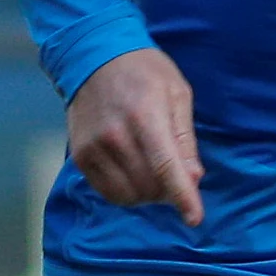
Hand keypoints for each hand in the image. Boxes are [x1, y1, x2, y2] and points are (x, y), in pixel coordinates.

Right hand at [67, 48, 204, 225]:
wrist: (95, 57)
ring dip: (148, 194)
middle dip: (169, 190)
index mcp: (146, 117)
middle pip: (149, 186)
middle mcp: (116, 137)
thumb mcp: (177, 95)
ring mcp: (94, 149)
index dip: (183, 196)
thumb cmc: (145, 72)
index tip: (194, 218)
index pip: (166, 167)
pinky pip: (108, 192)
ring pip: (129, 195)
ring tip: (154, 172)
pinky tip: (135, 174)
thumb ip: (185, 139)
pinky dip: (127, 193)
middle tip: (175, 174)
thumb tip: (194, 178)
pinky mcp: (80, 158)